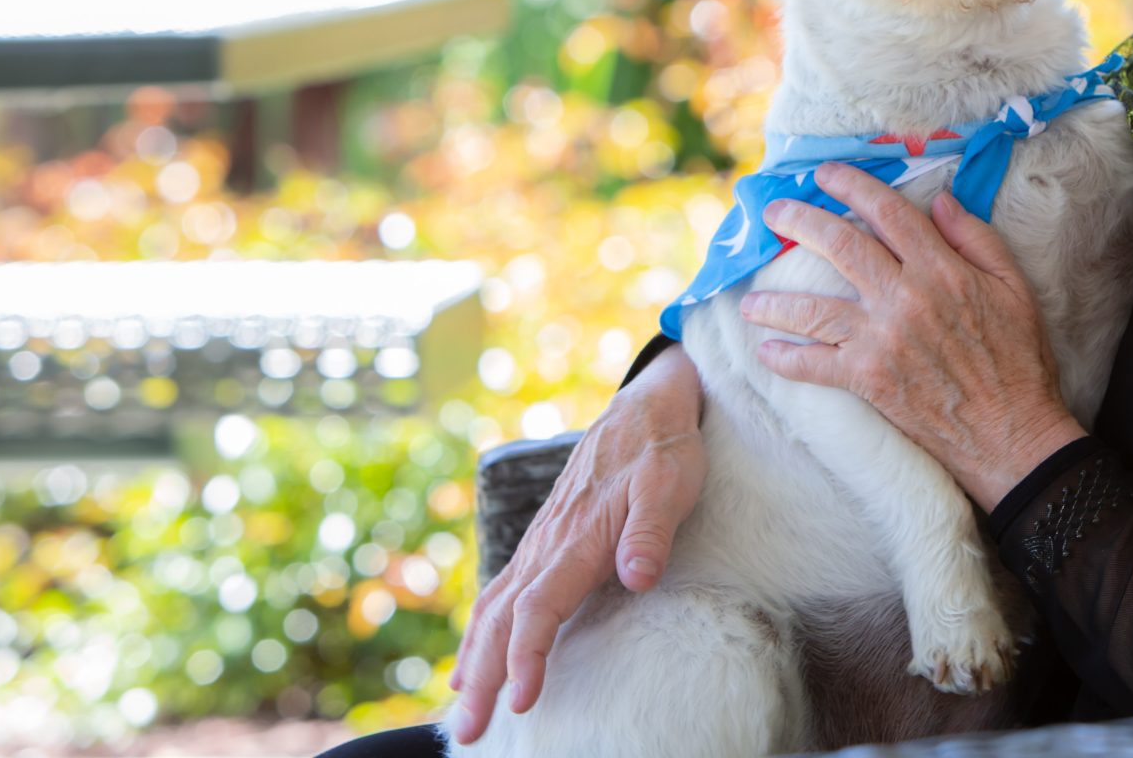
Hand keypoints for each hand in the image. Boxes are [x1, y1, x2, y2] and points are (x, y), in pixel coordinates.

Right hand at [447, 342, 704, 743]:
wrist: (646, 407)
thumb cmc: (664, 449)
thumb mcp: (671, 483)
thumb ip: (651, 531)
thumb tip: (637, 577)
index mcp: (577, 537)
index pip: (540, 607)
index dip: (526, 655)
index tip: (519, 700)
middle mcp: (549, 543)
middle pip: (502, 619)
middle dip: (483, 676)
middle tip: (468, 732)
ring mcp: (541, 542)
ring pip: (493, 608)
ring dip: (474, 660)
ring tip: (461, 710)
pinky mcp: (545, 542)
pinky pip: (500, 594)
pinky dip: (480, 632)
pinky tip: (471, 662)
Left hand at [740, 162, 1086, 509]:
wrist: (1011, 432)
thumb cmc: (1018, 358)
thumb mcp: (1013, 287)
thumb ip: (976, 238)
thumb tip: (940, 200)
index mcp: (941, 270)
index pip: (888, 213)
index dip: (853, 186)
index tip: (825, 174)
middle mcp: (905, 298)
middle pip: (841, 246)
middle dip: (801, 222)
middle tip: (773, 213)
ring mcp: (882, 340)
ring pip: (814, 308)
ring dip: (775, 300)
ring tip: (748, 299)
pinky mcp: (869, 380)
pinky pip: (814, 367)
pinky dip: (786, 359)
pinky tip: (767, 352)